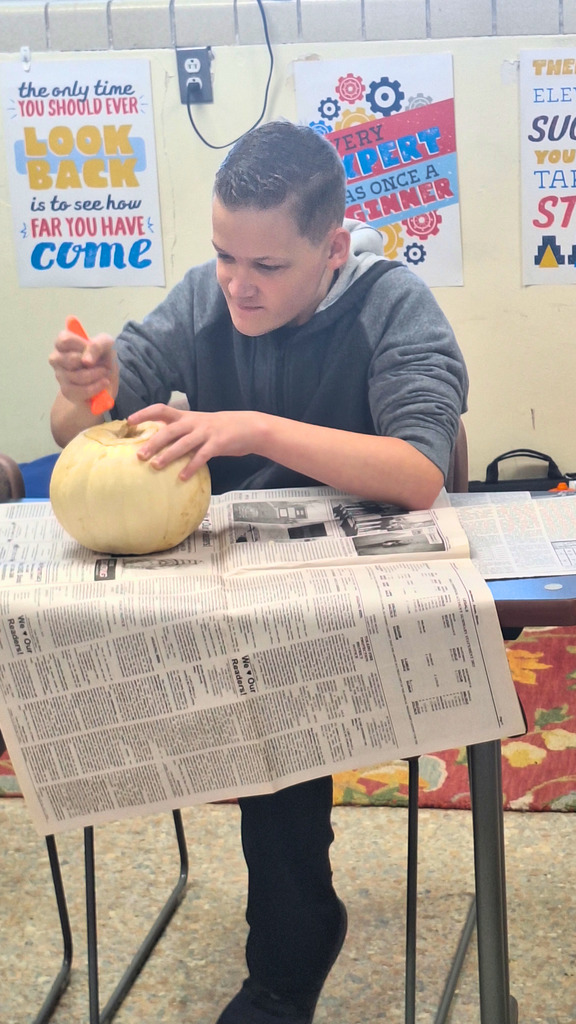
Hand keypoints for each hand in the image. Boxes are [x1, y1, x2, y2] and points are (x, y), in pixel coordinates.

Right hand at [49, 327, 117, 405]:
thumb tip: (86, 361)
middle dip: (93, 363)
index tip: (93, 348)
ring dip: (97, 375)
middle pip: (72, 360)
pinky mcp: (67, 391)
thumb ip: (97, 345)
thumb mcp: (106, 343)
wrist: (107, 376)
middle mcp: (56, 358)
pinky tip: (103, 383)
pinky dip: (96, 387)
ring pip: (77, 377)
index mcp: (62, 343)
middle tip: (102, 363)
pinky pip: (81, 391)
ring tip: (104, 372)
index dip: (83, 345)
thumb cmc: (102, 355)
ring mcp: (59, 375)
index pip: (65, 340)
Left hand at [128, 405, 265, 478]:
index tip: (129, 421)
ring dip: (168, 455)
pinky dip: (191, 467)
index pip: (161, 409)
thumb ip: (182, 432)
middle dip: (154, 442)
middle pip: (170, 430)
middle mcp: (194, 422)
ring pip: (183, 443)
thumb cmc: (220, 429)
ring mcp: (206, 432)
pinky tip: (182, 477)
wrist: (249, 427)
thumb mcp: (200, 425)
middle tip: (140, 455)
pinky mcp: (218, 444)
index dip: (145, 413)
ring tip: (156, 466)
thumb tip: (160, 442)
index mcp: (188, 416)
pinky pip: (202, 456)